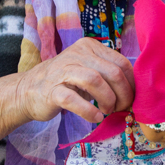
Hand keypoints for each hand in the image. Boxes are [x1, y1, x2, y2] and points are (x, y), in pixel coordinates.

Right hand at [13, 38, 134, 123]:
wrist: (29, 91)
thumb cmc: (66, 83)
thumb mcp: (89, 72)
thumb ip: (109, 75)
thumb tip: (136, 91)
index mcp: (90, 47)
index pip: (121, 63)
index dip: (131, 84)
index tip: (131, 99)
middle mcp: (77, 54)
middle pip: (112, 72)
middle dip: (123, 95)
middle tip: (120, 108)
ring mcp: (63, 71)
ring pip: (95, 81)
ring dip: (108, 101)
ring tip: (107, 111)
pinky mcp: (52, 90)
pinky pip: (74, 100)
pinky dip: (89, 111)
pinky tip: (96, 118)